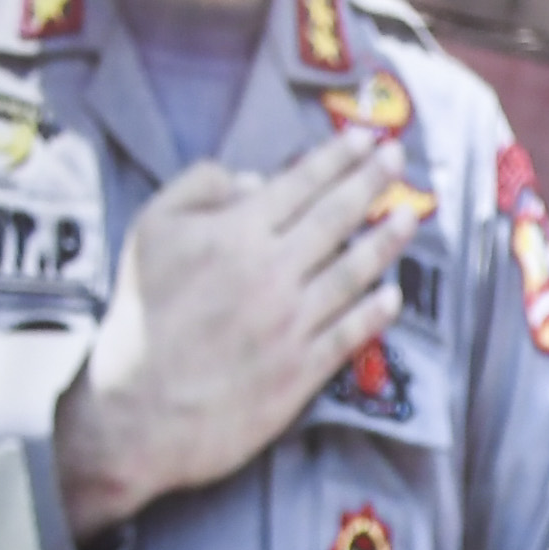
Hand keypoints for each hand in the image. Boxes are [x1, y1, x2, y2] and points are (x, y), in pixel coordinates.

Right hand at [53, 129, 417, 542]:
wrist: (136, 411)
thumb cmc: (139, 317)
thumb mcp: (149, 234)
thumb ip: (198, 190)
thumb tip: (257, 180)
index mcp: (235, 234)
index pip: (300, 184)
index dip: (339, 158)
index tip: (368, 138)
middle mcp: (272, 272)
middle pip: (336, 218)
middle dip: (372, 182)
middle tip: (400, 158)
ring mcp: (292, 323)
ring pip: (353, 271)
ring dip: (387, 239)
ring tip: (412, 214)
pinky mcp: (302, 370)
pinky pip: (351, 332)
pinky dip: (376, 311)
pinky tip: (393, 294)